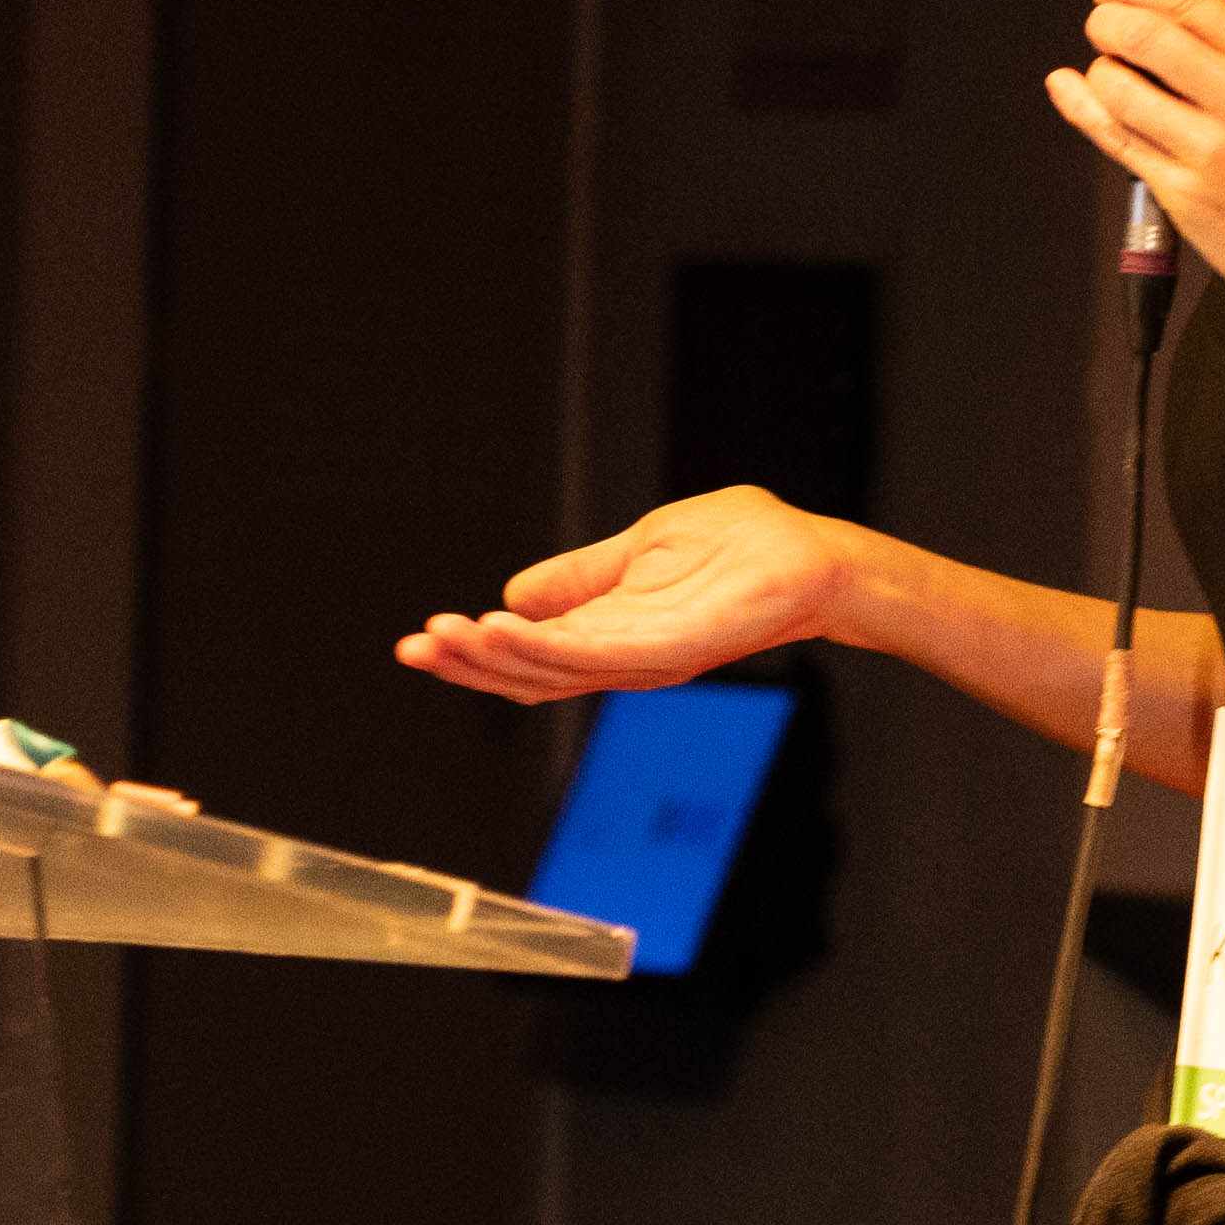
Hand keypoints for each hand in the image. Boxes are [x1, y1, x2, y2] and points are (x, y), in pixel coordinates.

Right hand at [394, 485, 858, 703]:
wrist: (813, 557)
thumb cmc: (743, 550)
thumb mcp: (640, 551)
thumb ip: (580, 578)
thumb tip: (513, 593)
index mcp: (611, 635)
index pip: (529, 655)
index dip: (473, 652)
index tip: (419, 642)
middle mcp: (622, 657)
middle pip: (529, 674)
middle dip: (466, 665)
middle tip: (411, 650)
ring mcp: (644, 657)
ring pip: (551, 670)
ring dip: (491, 655)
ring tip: (440, 639)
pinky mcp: (670, 649)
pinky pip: (593, 652)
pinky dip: (540, 644)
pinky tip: (498, 629)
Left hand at [1043, 0, 1224, 297]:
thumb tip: (1171, 23)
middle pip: (1142, 34)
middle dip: (1106, 22)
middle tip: (1102, 24)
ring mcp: (1206, 149)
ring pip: (1117, 88)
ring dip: (1099, 71)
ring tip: (1107, 72)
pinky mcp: (1180, 192)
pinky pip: (1115, 139)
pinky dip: (1081, 107)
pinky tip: (1069, 89)